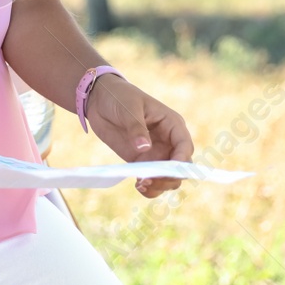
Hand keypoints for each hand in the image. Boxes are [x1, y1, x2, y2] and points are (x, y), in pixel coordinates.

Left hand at [82, 76, 193, 197]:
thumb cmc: (119, 96)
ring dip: (160, 185)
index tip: (169, 170)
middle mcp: (167, 142)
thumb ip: (136, 127)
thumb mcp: (128, 107)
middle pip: (179, 167)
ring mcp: (155, 153)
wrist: (99, 99)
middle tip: (150, 179)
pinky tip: (138, 186)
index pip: (184, 146)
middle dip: (169, 177)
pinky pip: (150, 179)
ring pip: (167, 178)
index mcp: (172, 124)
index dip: (181, 160)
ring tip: (142, 184)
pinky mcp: (140, 161)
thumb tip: (144, 148)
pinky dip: (148, 187)